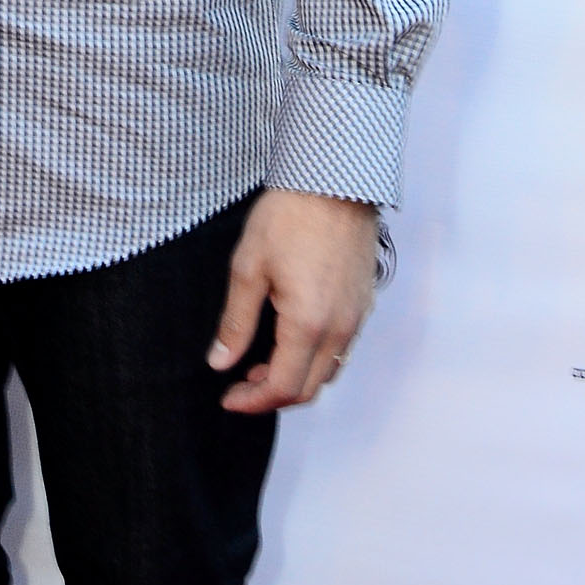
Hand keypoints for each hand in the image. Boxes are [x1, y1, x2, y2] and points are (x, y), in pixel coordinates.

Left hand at [208, 191, 378, 414]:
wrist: (334, 182)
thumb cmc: (289, 218)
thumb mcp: (248, 269)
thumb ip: (236, 323)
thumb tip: (220, 362)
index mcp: (308, 324)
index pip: (282, 387)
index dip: (252, 402)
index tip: (228, 399)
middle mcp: (340, 328)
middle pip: (309, 388)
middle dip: (271, 396)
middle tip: (239, 384)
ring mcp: (357, 317)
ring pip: (329, 371)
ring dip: (295, 378)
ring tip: (259, 363)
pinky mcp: (364, 303)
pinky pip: (341, 348)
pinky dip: (315, 359)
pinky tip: (289, 340)